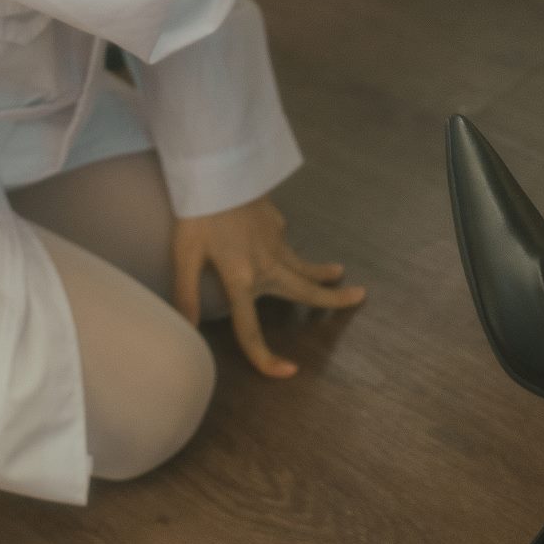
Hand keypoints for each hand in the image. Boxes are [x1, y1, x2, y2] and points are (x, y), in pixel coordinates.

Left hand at [170, 196, 365, 377]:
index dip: (266, 358)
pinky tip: (277, 241)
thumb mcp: (184, 255)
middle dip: (333, 301)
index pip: (252, 330)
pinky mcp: (275, 223)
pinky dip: (291, 251)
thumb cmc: (197, 214)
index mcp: (242, 280)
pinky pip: (286, 244)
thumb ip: (185, 295)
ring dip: (323, 273)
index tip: (288, 373)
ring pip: (304, 266)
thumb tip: (185, 333)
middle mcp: (266, 266)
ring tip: (340, 273)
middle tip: (360, 297)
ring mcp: (275, 243)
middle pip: (305, 292)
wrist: (215, 170)